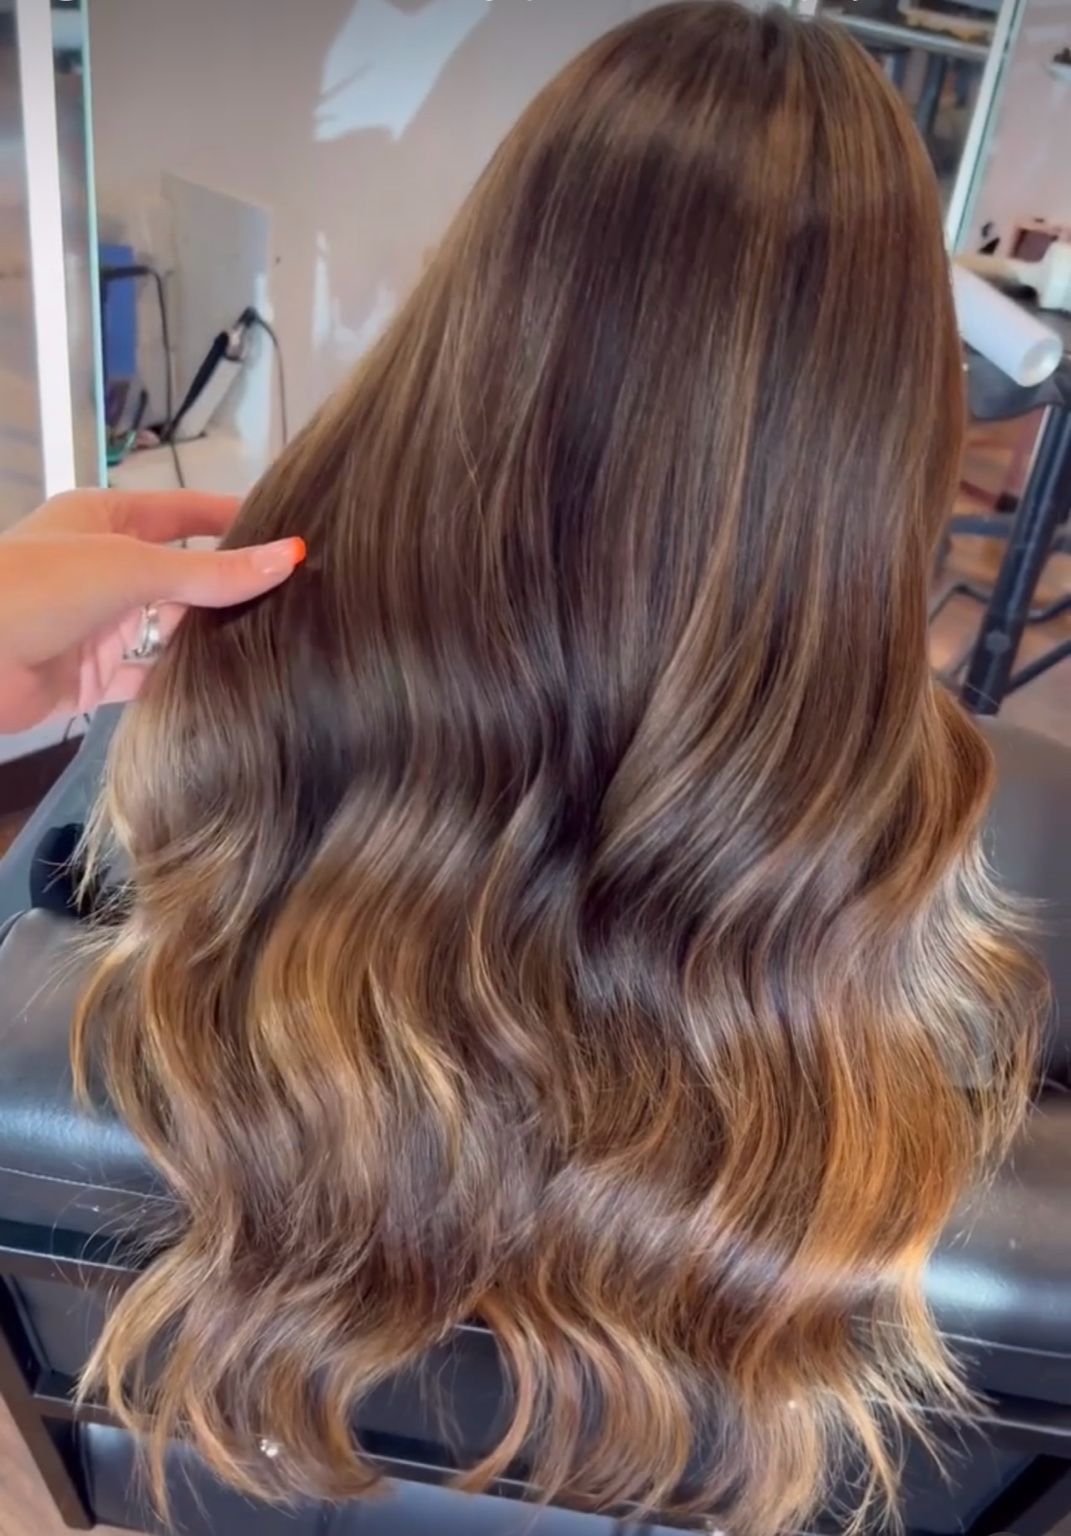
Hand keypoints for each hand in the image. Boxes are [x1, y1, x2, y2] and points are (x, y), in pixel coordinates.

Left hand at [0, 489, 303, 733]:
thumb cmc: (40, 588)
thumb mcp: (131, 568)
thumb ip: (211, 572)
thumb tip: (292, 556)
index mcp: (104, 520)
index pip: (182, 512)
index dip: (232, 518)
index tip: (289, 531)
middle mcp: (102, 567)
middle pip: (179, 573)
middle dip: (228, 583)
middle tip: (296, 595)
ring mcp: (95, 624)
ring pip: (166, 628)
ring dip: (207, 635)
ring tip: (277, 641)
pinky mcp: (88, 677)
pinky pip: (144, 679)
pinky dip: (178, 683)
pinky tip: (225, 687)